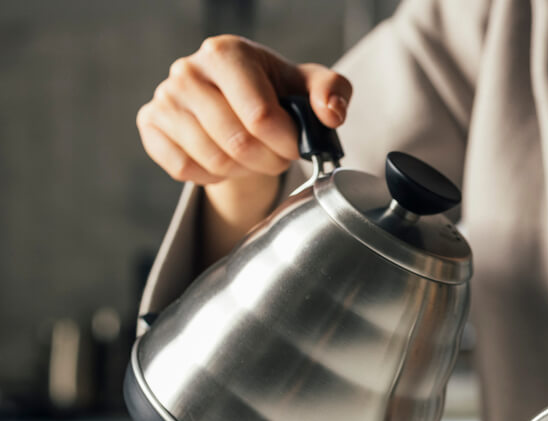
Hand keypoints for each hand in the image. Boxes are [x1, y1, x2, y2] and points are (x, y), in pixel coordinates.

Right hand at [137, 35, 350, 184]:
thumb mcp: (310, 86)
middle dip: (269, 161)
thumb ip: (332, 92)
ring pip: (213, 161)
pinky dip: (211, 175)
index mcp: (226, 53)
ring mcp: (165, 98)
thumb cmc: (276, 92)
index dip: (286, 144)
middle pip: (237, 143)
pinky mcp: (151, 124)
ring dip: (243, 170)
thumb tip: (331, 114)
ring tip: (253, 155)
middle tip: (278, 157)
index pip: (260, 116)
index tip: (296, 147)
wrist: (236, 103)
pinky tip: (224, 158)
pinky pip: (185, 169)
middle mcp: (188, 71)